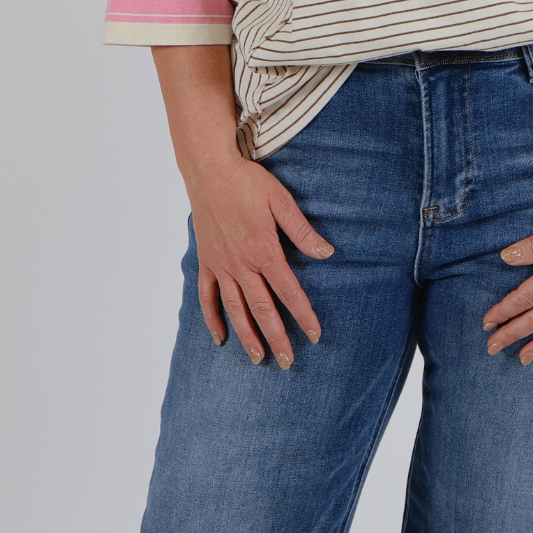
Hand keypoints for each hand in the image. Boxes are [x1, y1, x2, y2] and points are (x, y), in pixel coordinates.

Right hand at [186, 154, 334, 368]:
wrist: (210, 171)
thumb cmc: (248, 183)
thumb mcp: (282, 201)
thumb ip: (302, 231)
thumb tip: (327, 254)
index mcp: (264, 251)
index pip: (289, 292)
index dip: (303, 315)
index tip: (315, 335)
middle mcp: (241, 265)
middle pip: (262, 309)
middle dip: (277, 337)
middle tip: (289, 362)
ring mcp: (221, 266)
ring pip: (235, 309)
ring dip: (247, 336)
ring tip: (259, 358)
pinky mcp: (206, 262)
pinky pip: (207, 297)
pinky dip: (213, 319)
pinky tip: (220, 337)